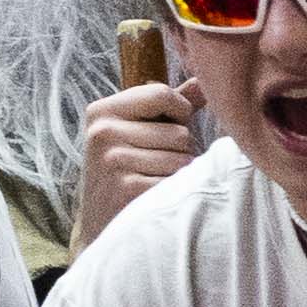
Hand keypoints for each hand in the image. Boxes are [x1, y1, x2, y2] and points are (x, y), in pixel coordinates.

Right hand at [73, 83, 201, 250]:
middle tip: (153, 165)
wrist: (104, 224)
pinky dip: (175, 191)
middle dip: (179, 150)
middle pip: (179, 131)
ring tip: (153, 179)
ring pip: (183, 158)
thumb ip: (171, 106)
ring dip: (179, 173)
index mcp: (102, 111)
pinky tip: (153, 196)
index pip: (163, 93)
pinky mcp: (127, 188)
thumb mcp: (139, 131)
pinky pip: (177, 182)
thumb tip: (205, 81)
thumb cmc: (130, 170)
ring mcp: (112, 161)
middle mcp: (102, 132)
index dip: (180, 112)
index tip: (168, 128)